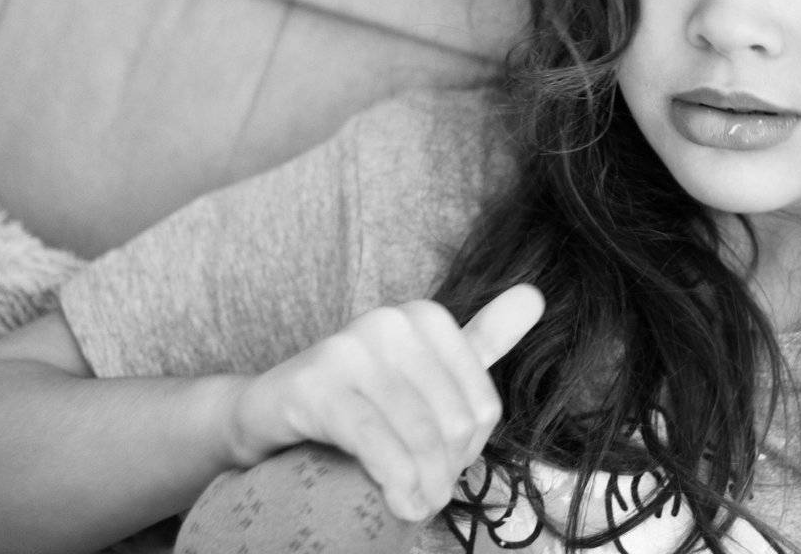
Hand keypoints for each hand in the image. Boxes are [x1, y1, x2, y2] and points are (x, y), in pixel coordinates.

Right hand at [225, 284, 543, 522]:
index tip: (445, 469)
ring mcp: (350, 348)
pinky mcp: (315, 385)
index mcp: (426, 317)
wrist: (265, 414)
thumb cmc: (358, 399)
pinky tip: (397, 503)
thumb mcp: (425, 368)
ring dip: (422, 487)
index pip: (482, 407)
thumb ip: (481, 338)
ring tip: (414, 506)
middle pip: (454, 423)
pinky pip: (376, 442)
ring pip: (419, 437)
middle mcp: (391, 321)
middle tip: (426, 494)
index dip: (468, 452)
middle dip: (445, 473)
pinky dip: (394, 481)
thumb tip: (536, 295)